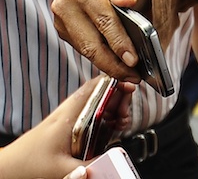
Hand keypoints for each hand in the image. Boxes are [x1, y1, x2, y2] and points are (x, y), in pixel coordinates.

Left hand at [0, 79, 134, 178]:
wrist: (8, 170)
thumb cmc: (27, 165)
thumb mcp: (62, 168)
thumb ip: (91, 166)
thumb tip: (115, 162)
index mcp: (70, 113)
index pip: (98, 83)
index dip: (118, 82)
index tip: (131, 88)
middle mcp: (72, 111)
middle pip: (104, 92)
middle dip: (121, 100)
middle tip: (126, 115)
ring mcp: (71, 118)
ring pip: (101, 104)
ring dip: (116, 110)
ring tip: (121, 123)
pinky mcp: (71, 127)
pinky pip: (95, 115)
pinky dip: (108, 119)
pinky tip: (112, 130)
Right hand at [52, 0, 149, 81]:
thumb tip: (128, 1)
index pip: (103, 21)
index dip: (119, 42)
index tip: (134, 59)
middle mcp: (64, 6)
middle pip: (90, 43)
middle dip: (113, 64)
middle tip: (135, 77)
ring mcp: (60, 20)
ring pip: (85, 50)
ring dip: (107, 65)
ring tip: (130, 75)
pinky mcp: (63, 30)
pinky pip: (82, 48)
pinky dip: (100, 58)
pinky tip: (117, 65)